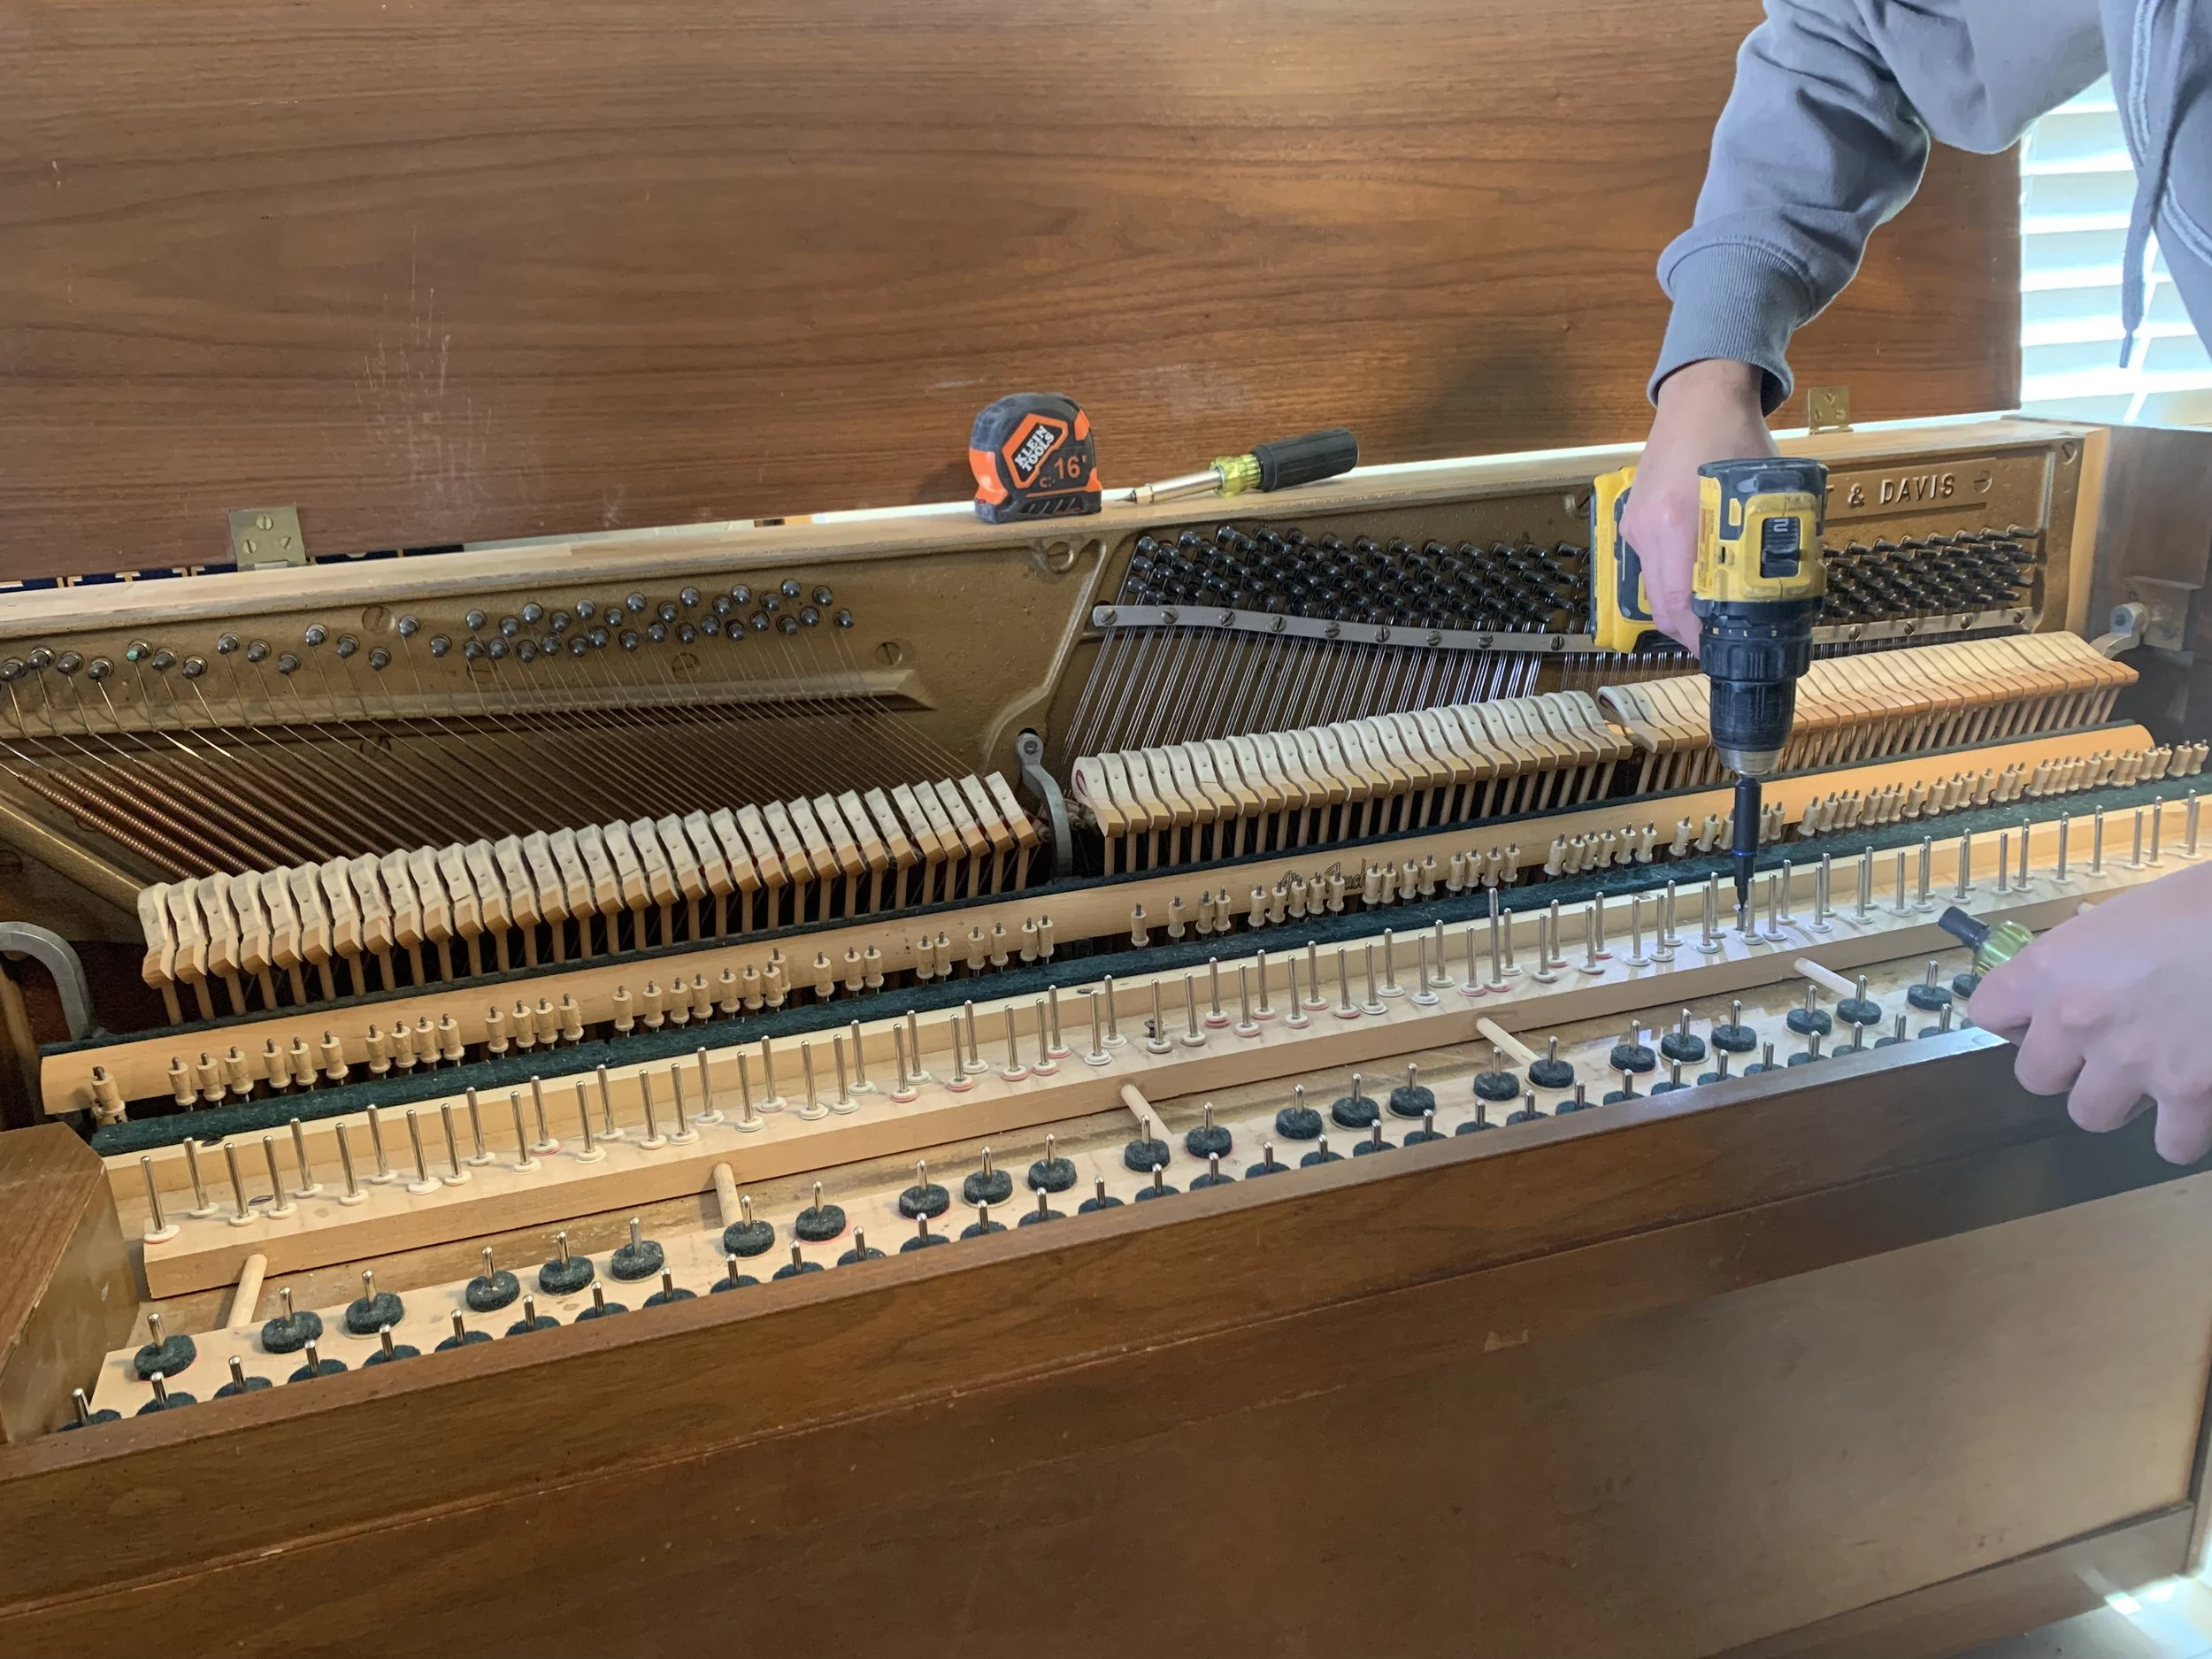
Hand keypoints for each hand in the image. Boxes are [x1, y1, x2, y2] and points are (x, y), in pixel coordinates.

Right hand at [1620, 359, 1775, 653]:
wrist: (1700, 397)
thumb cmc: (1736, 437)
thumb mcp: (1765, 491)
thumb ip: (1769, 538)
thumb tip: (1787, 585)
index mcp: (1679, 522)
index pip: (1680, 602)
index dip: (1699, 636)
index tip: (1720, 648)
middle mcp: (1649, 528)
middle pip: (1660, 606)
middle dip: (1689, 630)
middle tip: (1718, 639)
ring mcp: (1635, 524)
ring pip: (1651, 589)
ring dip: (1679, 607)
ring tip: (1709, 612)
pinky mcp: (1632, 519)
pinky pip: (1648, 565)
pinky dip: (1670, 579)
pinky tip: (1694, 574)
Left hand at [1969, 859, 2211, 1162]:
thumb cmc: (2198, 904)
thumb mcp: (2122, 917)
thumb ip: (2088, 960)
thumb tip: (2089, 981)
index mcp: (2051, 967)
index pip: (1988, 1011)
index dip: (2015, 1019)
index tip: (2041, 1016)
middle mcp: (2075, 1018)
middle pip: (2035, 1076)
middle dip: (2067, 1067)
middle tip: (2106, 1047)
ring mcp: (2129, 1061)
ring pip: (2091, 1114)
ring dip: (2117, 1100)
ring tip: (2150, 1073)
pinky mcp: (2188, 1092)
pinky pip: (2169, 1144)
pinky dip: (2181, 1131)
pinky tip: (2195, 1104)